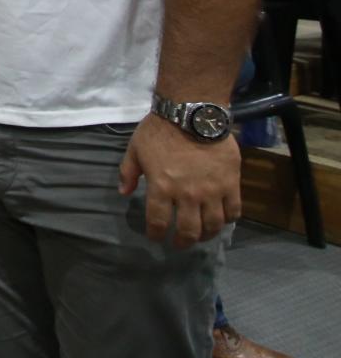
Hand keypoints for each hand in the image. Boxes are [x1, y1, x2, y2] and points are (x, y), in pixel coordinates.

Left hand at [119, 112, 240, 247]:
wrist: (192, 114)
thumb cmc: (160, 130)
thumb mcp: (135, 149)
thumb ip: (128, 172)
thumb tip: (123, 193)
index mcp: (161, 187)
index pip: (158, 222)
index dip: (155, 234)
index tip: (155, 237)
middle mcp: (187, 195)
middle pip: (188, 230)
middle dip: (182, 242)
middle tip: (180, 244)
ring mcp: (212, 191)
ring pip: (213, 225)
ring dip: (206, 235)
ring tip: (201, 236)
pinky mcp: (231, 184)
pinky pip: (234, 211)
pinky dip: (229, 220)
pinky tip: (222, 219)